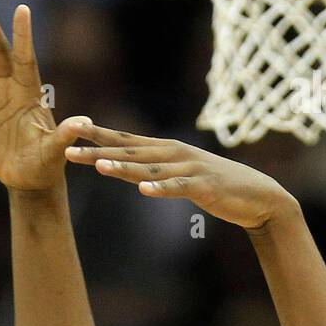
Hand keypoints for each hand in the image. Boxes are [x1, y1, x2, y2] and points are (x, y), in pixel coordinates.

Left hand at [65, 124, 295, 230]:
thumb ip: (156, 171)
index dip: (98, 135)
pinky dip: (160, 188)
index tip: (71, 130)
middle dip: (97, 150)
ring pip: (148, 167)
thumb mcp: (180, 176)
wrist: (257, 196)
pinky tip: (143, 190)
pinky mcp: (203, 186)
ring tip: (98, 166)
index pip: (126, 140)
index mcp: (166, 150)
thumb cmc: (216, 186)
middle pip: (129, 151)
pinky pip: (177, 188)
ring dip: (122, 167)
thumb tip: (130, 173)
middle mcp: (174, 153)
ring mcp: (189, 168)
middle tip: (68, 148)